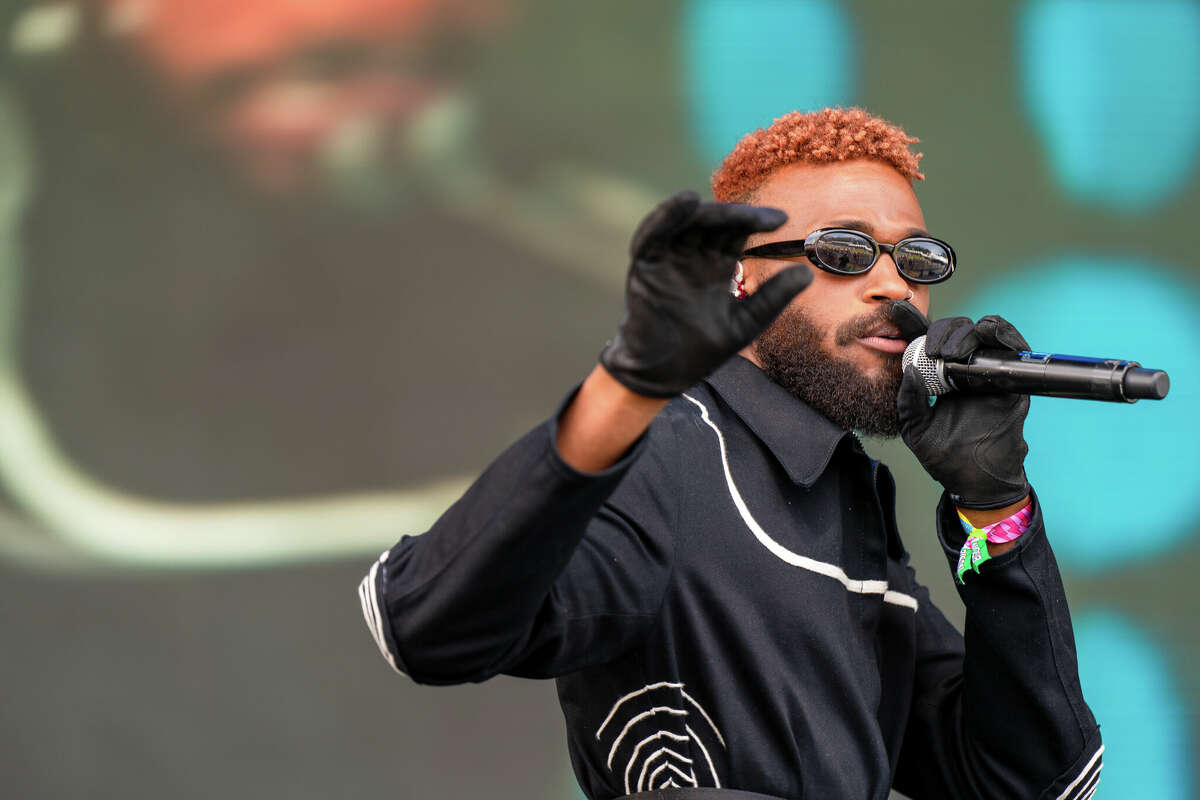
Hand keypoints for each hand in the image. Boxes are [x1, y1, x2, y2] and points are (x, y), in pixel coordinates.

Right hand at [600, 191, 811, 396]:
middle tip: (764, 219)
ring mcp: (668, 259)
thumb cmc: (702, 351)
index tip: (782, 220)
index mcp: (716, 265)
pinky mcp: (645, 266)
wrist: (665, 376)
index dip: (756, 221)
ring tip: (728, 205)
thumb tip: (807, 274)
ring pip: (686, 222)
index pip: (736, 232)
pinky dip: (665, 216)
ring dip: (704, 210)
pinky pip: (652, 235)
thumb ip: (772, 298)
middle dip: (737, 216)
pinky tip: (684, 202)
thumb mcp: (746, 323)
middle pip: (714, 222)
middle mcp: (692, 256)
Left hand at [891, 301, 1031, 509]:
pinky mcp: (1013, 380)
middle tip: (933, 350)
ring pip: (985, 331)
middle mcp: (965, 369)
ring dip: (968, 333)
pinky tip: (987, 338)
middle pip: (958, 330)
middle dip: (944, 331)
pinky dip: (1003, 334)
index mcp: (940, 376)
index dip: (912, 322)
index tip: (892, 310)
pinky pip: (1013, 346)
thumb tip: (908, 371)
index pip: (928, 341)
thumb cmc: (944, 457)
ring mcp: (990, 372)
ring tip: (952, 352)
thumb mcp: (915, 428)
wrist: (975, 480)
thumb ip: (907, 401)